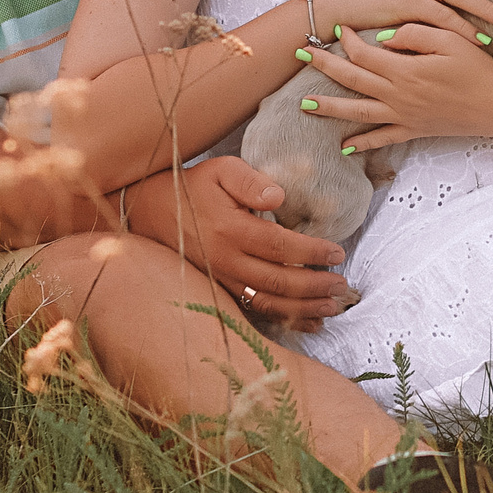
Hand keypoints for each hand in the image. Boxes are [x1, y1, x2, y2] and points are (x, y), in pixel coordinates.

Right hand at [122, 158, 353, 332]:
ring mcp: (220, 278)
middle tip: (343, 285)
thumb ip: (251, 181)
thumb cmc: (193, 187)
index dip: (311, 252)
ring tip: (333, 308)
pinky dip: (282, 319)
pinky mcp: (217, 289)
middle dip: (315, 286)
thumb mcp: (221, 169)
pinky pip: (253, 309)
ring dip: (303, 309)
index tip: (337, 252)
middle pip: (278, 280)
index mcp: (231, 229)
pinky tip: (308, 322)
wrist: (149, 211)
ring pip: (267, 301)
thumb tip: (279, 196)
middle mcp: (226, 259)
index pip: (280, 245)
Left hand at [301, 24, 492, 150]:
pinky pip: (383, 139)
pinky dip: (363, 144)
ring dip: (330, 108)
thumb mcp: (451, 40)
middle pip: (353, 80)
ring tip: (305, 105)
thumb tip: (385, 39)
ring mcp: (405, 116)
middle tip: (301, 56)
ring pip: (359, 113)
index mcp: (406, 70)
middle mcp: (399, 95)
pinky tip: (345, 147)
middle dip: (324, 67)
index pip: (365, 53)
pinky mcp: (415, 130)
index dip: (349, 39)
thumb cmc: (481, 69)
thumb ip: (415, 34)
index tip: (340, 28)